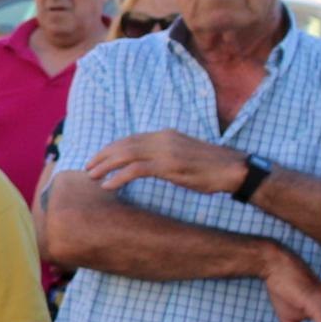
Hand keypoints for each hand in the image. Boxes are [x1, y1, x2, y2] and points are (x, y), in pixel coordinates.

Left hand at [81, 129, 254, 197]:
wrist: (233, 169)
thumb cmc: (211, 167)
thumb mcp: (184, 155)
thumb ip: (165, 155)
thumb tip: (149, 163)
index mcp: (166, 135)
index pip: (131, 139)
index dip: (111, 148)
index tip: (98, 157)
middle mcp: (163, 139)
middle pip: (123, 145)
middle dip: (103, 156)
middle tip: (87, 167)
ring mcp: (165, 152)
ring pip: (125, 156)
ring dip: (106, 166)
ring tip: (92, 176)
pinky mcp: (169, 167)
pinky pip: (136, 170)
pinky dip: (119, 177)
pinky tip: (108, 186)